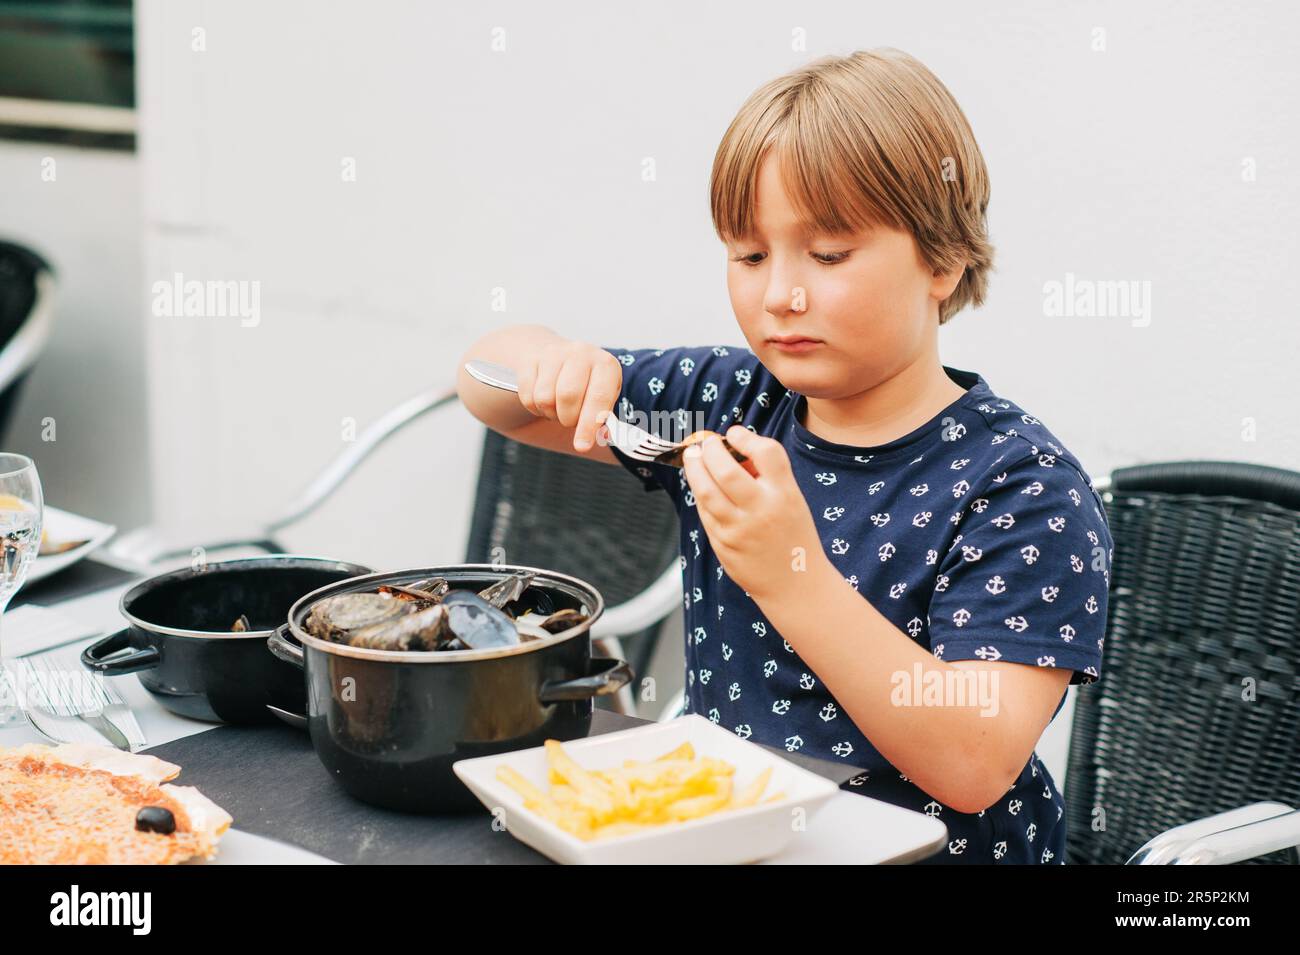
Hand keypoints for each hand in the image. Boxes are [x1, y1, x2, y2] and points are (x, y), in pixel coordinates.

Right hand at [516, 341, 622, 451]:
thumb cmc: (588, 384)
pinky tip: (544, 401)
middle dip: (567, 418)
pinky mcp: (531, 359)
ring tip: (558, 408)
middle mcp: (581, 353)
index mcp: (605, 365)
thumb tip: (600, 437)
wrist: (561, 357)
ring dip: (550, 413)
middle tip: (570, 419)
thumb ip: (603, 419)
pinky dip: (534, 408)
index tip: (582, 446)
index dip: (589, 425)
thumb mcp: (603, 397)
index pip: (598, 397)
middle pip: (568, 396)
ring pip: (544, 398)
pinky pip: (527, 396)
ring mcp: (554, 353)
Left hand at [681, 425, 824, 602]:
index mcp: (786, 494)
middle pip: (726, 470)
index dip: (746, 438)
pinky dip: (700, 494)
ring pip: (706, 492)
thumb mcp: (792, 500)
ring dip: (694, 469)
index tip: (734, 433)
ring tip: (691, 456)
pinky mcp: (723, 544)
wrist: (794, 584)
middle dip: (709, 450)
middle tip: (705, 443)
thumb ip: (767, 476)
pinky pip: (705, 512)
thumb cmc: (793, 536)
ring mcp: (739, 529)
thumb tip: (733, 450)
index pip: (767, 453)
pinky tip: (701, 486)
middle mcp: (762, 510)